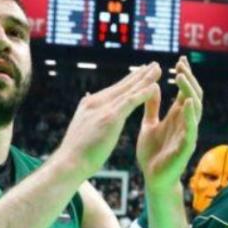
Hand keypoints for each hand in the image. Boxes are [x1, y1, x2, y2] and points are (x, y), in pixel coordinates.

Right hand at [57, 63, 161, 179]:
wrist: (69, 163)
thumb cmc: (76, 152)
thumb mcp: (83, 127)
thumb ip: (89, 113)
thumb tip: (88, 98)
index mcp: (90, 104)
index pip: (114, 90)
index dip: (129, 80)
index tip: (142, 72)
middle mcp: (96, 102)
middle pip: (123, 86)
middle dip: (140, 74)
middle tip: (154, 64)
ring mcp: (103, 109)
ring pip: (128, 90)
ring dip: (145, 79)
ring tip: (158, 69)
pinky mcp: (110, 118)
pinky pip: (130, 102)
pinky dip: (143, 93)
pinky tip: (154, 86)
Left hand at [137, 56, 202, 192]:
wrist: (153, 178)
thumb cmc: (152, 153)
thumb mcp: (149, 124)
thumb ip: (152, 107)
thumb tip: (152, 86)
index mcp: (177, 116)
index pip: (185, 91)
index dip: (185, 76)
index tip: (180, 60)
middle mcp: (186, 122)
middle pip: (194, 95)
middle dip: (189, 79)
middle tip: (181, 65)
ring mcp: (188, 133)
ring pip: (196, 108)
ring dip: (189, 91)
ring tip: (180, 77)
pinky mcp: (186, 146)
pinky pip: (192, 128)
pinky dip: (191, 114)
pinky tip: (187, 102)